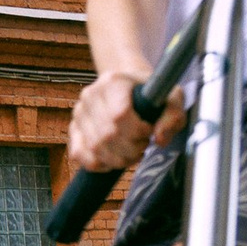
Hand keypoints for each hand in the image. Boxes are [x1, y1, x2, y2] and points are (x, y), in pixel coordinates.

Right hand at [67, 72, 183, 176]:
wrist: (129, 87)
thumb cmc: (150, 94)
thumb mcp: (171, 98)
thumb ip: (173, 116)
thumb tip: (159, 140)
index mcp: (113, 81)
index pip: (119, 115)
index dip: (137, 131)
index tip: (149, 131)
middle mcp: (90, 94)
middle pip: (108, 135)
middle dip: (130, 149)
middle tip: (142, 145)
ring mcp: (79, 112)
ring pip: (95, 148)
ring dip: (117, 159)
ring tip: (131, 152)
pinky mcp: (73, 128)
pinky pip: (79, 154)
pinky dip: (97, 164)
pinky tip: (112, 160)